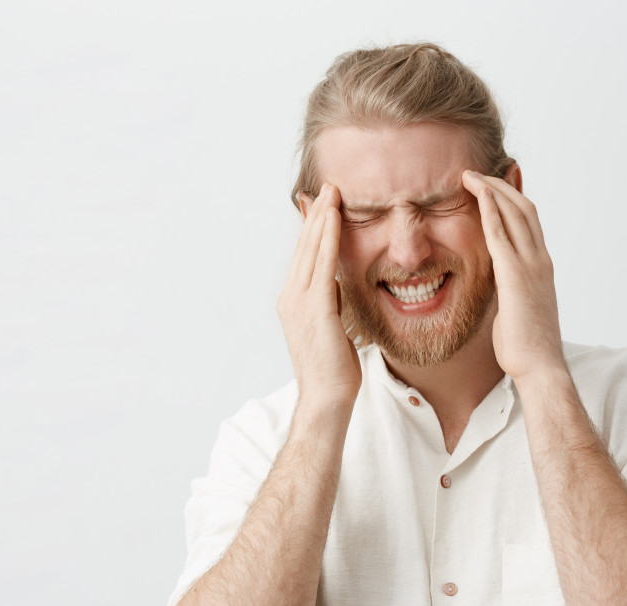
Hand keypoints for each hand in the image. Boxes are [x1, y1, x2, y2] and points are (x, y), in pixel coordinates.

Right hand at [278, 184, 360, 410]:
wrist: (326, 398)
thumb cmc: (334, 371)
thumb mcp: (334, 327)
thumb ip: (331, 303)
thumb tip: (336, 285)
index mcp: (293, 302)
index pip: (305, 257)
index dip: (313, 228)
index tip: (323, 204)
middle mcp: (290, 298)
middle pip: (304, 247)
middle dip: (316, 214)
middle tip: (327, 186)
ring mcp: (299, 302)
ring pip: (311, 249)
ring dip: (321, 218)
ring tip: (331, 192)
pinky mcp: (315, 307)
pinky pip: (323, 264)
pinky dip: (327, 237)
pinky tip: (334, 217)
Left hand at [461, 170, 566, 383]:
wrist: (539, 367)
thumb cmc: (525, 347)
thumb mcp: (516, 311)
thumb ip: (509, 292)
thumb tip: (499, 289)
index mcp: (541, 268)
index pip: (529, 222)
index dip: (513, 200)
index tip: (495, 185)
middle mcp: (540, 260)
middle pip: (524, 208)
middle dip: (501, 185)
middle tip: (479, 171)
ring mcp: (531, 266)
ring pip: (514, 213)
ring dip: (492, 189)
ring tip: (470, 174)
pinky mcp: (515, 275)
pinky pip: (501, 233)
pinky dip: (489, 209)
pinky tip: (476, 194)